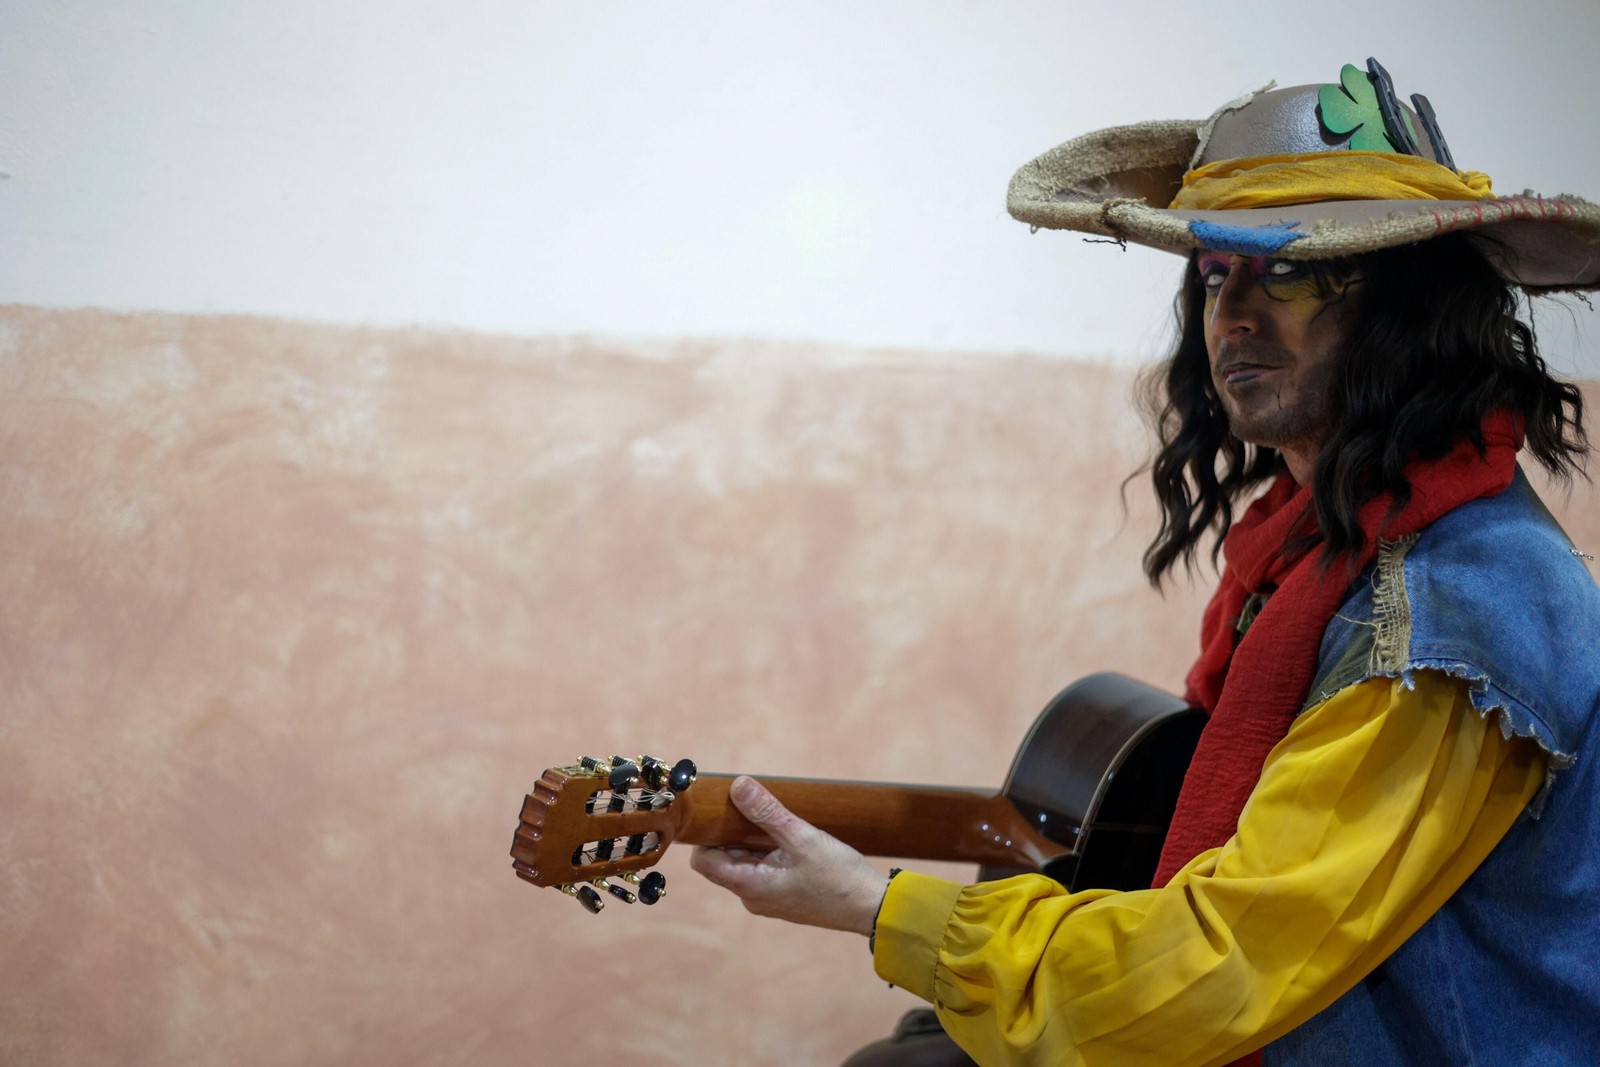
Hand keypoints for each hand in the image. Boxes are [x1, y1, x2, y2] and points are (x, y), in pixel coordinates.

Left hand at [690, 776, 889, 935]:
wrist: (870, 908)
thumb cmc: (838, 877)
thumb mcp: (802, 837)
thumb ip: (767, 812)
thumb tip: (738, 786)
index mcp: (750, 886)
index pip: (703, 862)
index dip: (706, 836)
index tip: (721, 812)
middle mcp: (752, 898)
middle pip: (723, 860)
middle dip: (733, 834)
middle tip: (754, 810)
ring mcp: (768, 899)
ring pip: (744, 864)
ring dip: (752, 842)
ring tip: (777, 824)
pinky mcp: (782, 897)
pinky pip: (762, 871)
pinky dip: (767, 853)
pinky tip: (788, 840)